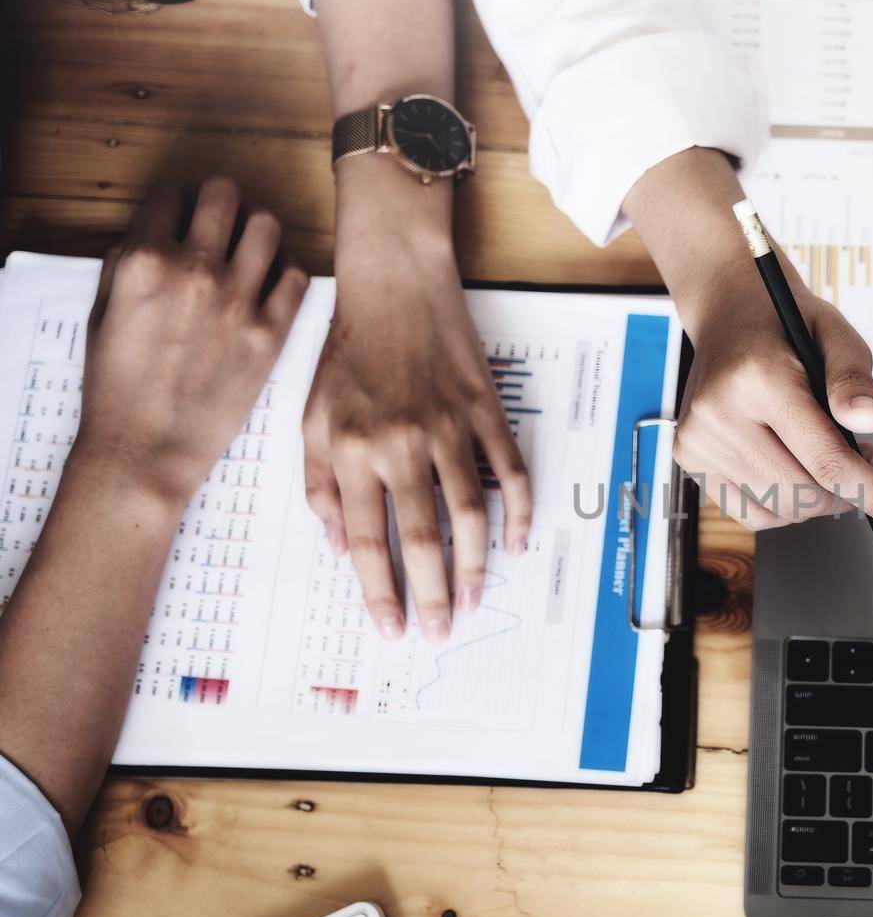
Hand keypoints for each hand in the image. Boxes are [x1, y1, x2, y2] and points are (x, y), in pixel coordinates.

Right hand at [76, 177, 306, 506]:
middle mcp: (192, 270)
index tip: (181, 216)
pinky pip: (296, 274)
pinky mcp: (271, 332)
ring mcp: (238, 300)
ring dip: (257, 230)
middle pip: (224, 193)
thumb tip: (153, 233)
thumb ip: (127, 263)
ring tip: (249, 250)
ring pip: (268, 224)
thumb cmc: (118, 385)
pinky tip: (271, 285)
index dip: (175, 202)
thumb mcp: (102, 312)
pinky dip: (285, 271)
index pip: (169, 193)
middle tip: (220, 222)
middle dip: (220, 201)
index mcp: (143, 260)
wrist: (147, 448)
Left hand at [301, 165, 531, 643]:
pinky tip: (517, 543)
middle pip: (421, 537)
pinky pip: (510, 470)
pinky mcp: (486, 410)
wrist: (395, 282)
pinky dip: (519, 510)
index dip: (380, 591)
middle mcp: (400, 443)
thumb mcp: (310, 413)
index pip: (366, 538)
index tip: (391, 629)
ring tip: (474, 602)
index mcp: (352, 448)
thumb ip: (319, 482)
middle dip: (431, 595)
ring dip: (475, 565)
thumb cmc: (348, 349)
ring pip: (470, 512)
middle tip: (438, 635)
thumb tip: (338, 544)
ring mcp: (449, 427)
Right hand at [675, 274, 872, 529]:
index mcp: (756, 378)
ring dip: (820, 499)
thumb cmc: (785, 325)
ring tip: (836, 461)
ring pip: (779, 510)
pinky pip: (751, 513)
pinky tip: (800, 474)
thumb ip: (855, 380)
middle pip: (801, 494)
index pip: (824, 458)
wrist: (730, 315)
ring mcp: (698, 439)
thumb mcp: (835, 335)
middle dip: (849, 493)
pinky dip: (786, 506)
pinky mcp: (690, 457)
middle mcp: (718, 413)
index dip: (871, 492)